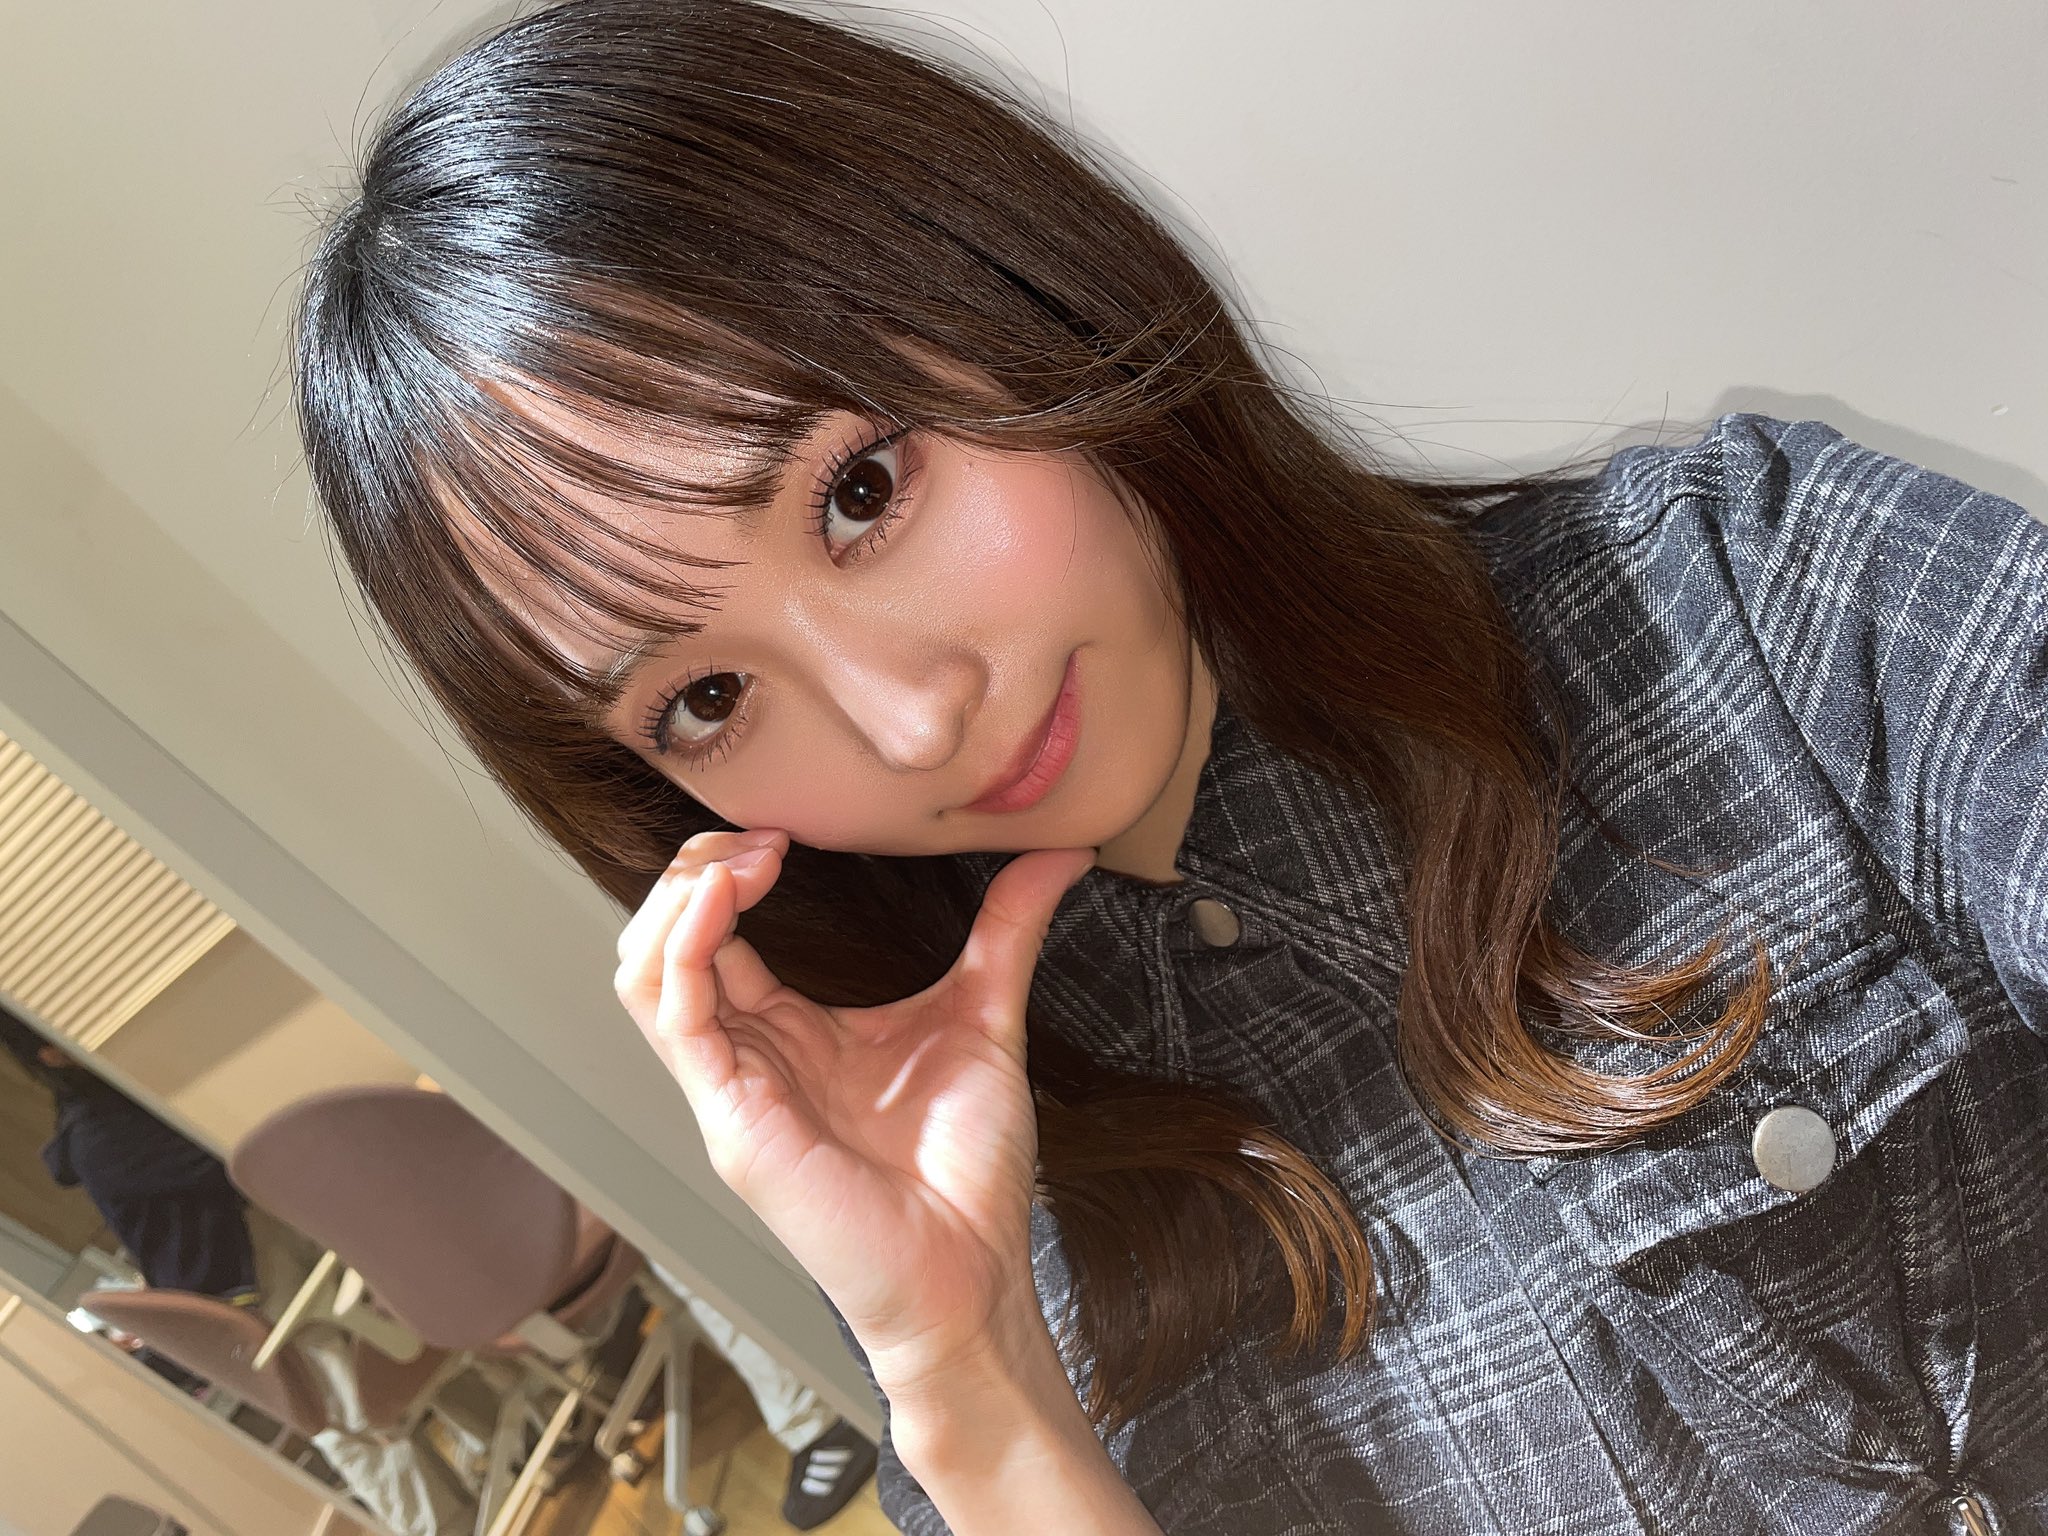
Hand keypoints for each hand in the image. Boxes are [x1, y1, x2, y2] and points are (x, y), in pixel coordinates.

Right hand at [615, 829, 1093, 1388]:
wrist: (974, 1272)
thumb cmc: (968, 1170)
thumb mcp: (984, 1018)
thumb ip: (1007, 931)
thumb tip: (1062, 854)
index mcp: (791, 1034)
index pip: (717, 935)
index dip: (730, 872)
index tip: (787, 832)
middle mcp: (748, 1058)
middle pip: (666, 944)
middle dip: (695, 871)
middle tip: (760, 837)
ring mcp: (732, 1089)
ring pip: (646, 974)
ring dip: (676, 901)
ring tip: (736, 861)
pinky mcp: (733, 1119)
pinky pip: (673, 1019)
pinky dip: (683, 947)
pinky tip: (719, 899)